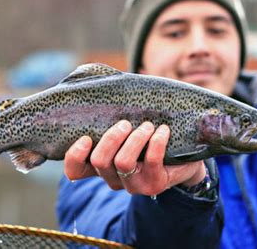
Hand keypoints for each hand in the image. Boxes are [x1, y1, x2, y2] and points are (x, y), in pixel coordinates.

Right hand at [64, 120, 205, 195]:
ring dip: (135, 139)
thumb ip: (108, 107)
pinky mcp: (154, 184)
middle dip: (112, 138)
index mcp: (99, 165)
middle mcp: (112, 177)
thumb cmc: (147, 135)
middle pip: (99, 161)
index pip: (74, 170)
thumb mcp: (126, 124)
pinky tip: (163, 130)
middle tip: (126, 123)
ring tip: (147, 125)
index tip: (85, 138)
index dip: (74, 156)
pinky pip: (151, 161)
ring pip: (123, 162)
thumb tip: (90, 73)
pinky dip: (156, 142)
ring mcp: (132, 184)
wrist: (182, 158)